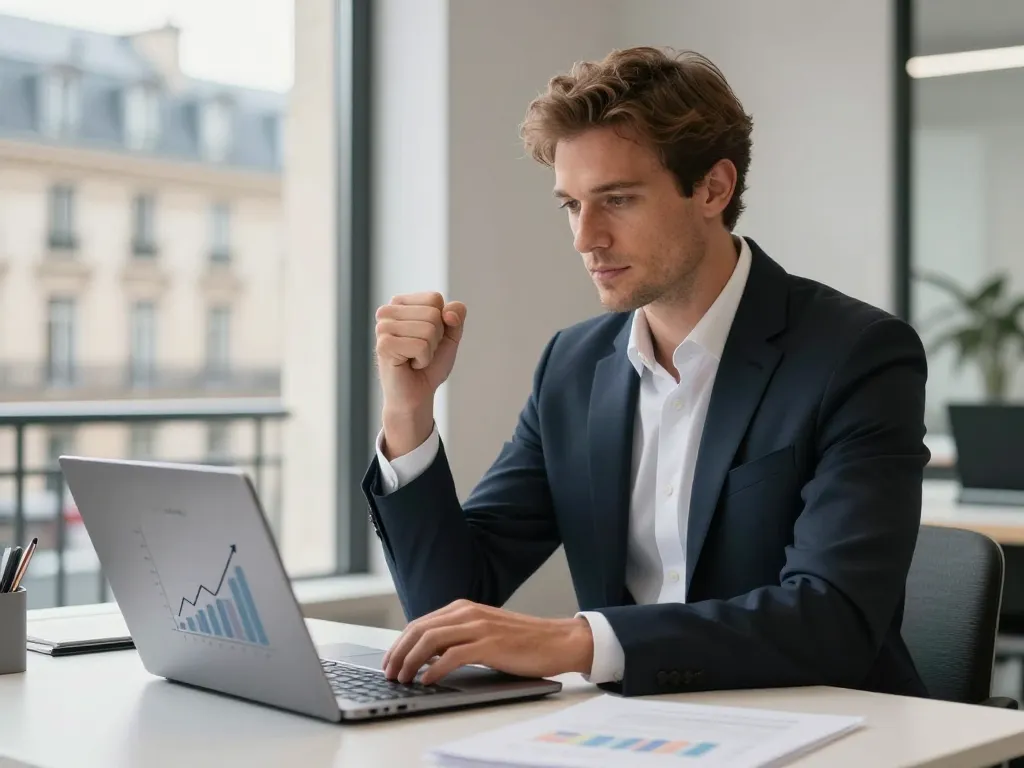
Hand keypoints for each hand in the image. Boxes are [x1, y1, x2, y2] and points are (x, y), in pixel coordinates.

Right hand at [375, 292, 466, 456]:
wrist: (416, 394)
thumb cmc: (430, 364)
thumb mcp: (450, 336)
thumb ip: (456, 316)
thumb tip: (448, 313)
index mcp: (400, 303)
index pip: (435, 299)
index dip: (442, 322)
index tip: (428, 338)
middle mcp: (387, 311)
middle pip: (433, 314)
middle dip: (436, 338)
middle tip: (420, 351)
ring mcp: (383, 328)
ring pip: (428, 329)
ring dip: (429, 350)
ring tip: (414, 358)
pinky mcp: (384, 345)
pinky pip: (421, 345)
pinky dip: (423, 360)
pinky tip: (409, 364)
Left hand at [381, 600, 593, 685]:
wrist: (557, 640)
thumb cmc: (522, 641)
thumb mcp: (483, 633)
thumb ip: (458, 637)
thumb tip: (426, 656)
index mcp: (464, 608)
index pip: (420, 623)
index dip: (399, 643)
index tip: (389, 661)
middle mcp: (468, 613)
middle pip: (420, 629)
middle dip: (399, 652)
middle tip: (389, 673)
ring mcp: (479, 627)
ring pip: (432, 640)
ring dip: (411, 661)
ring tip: (403, 678)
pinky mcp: (490, 644)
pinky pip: (453, 655)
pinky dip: (435, 669)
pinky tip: (427, 680)